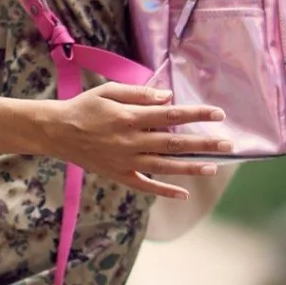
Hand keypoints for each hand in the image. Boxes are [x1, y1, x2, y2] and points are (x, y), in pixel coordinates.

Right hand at [0, 83, 229, 200]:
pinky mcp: (119, 174)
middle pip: (174, 143)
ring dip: (190, 167)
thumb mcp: (110, 91)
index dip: (196, 115)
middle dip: (203, 143)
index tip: (218, 114)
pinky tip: (183, 193)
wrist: (56, 131)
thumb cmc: (84, 107)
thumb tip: (168, 98)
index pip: (171, 116)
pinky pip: (145, 185)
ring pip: (164, 166)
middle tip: (228, 144)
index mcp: (131, 117)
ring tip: (214, 167)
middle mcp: (132, 141)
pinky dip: (163, 190)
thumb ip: (140, 94)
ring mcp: (126, 161)